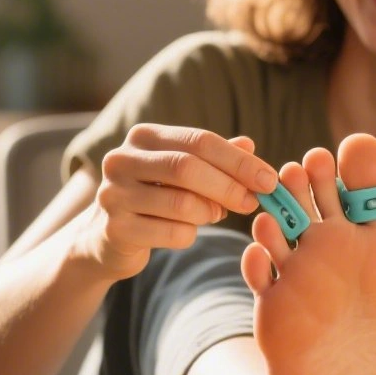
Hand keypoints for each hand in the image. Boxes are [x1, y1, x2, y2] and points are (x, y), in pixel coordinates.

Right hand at [85, 124, 277, 281]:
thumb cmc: (154, 197)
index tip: (269, 180)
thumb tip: (249, 145)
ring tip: (215, 215)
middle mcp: (122, 159)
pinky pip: (171, 233)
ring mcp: (114, 194)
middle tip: (253, 202)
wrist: (106, 237)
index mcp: (144, 137)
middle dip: (229, 186)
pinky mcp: (115, 229)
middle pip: (188, 167)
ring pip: (182, 203)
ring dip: (209, 212)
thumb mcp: (182, 172)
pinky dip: (190, 235)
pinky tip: (186, 232)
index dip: (238, 161)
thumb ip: (214, 159)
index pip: (199, 141)